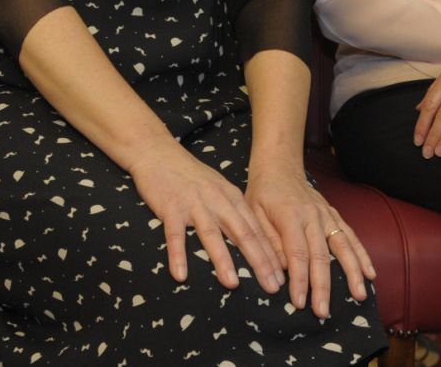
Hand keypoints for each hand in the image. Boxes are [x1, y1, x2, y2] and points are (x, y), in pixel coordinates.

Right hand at [126, 138, 283, 294]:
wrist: (159, 153)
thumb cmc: (190, 176)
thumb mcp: (218, 190)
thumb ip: (233, 212)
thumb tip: (252, 242)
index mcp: (232, 197)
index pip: (256, 230)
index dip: (270, 255)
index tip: (281, 278)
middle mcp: (217, 200)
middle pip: (242, 234)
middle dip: (259, 262)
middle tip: (272, 287)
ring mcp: (194, 203)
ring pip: (211, 234)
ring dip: (223, 260)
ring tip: (233, 284)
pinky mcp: (171, 207)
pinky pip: (175, 235)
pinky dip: (178, 255)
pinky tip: (180, 275)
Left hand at [244, 161, 372, 319]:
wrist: (279, 167)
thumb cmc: (262, 193)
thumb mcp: (253, 214)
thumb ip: (267, 241)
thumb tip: (279, 272)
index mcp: (289, 216)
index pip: (297, 253)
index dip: (299, 279)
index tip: (300, 303)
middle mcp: (313, 216)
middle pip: (321, 255)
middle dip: (323, 286)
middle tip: (323, 312)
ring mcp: (327, 215)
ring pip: (343, 246)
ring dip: (352, 272)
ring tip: (359, 295)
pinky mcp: (334, 216)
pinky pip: (351, 236)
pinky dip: (362, 255)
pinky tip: (370, 274)